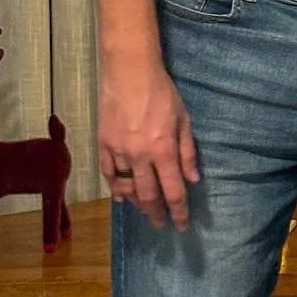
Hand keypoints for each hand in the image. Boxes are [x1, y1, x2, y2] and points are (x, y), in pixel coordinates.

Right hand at [97, 59, 199, 229]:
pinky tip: (121, 195)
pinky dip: (115, 187)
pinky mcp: (103, 143)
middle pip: (148, 196)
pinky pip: (108, 173)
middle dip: (156, 214)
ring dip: (136, 202)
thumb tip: (194, 179)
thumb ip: (188, 151)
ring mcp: (118, 150)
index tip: (182, 225)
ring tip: (144, 208)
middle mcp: (140, 155)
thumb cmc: (161, 91)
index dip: (179, 212)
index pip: (173, 191)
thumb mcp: (183, 119)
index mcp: (163, 149)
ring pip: (126, 188)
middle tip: (161, 224)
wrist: (129, 70)